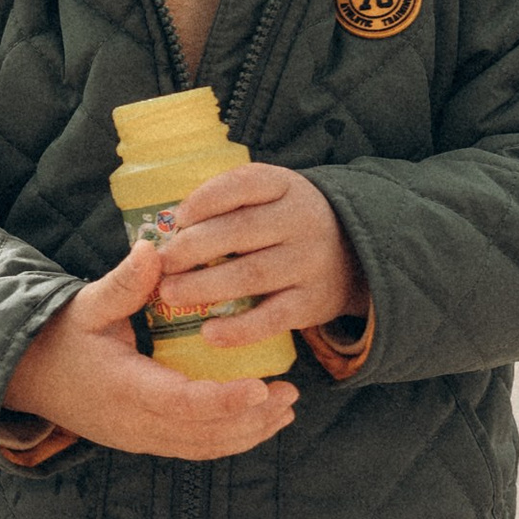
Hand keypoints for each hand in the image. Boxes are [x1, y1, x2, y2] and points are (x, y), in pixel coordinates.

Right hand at [4, 240, 298, 460]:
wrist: (25, 376)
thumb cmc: (59, 336)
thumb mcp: (87, 305)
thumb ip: (123, 282)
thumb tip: (154, 248)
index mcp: (124, 388)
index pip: (183, 403)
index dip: (225, 400)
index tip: (261, 387)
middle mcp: (135, 423)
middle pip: (205, 434)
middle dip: (252, 418)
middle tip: (290, 392)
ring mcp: (139, 438)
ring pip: (203, 446)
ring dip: (248, 432)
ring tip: (285, 409)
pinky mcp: (143, 441)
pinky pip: (193, 448)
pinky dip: (229, 439)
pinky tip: (256, 422)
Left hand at [151, 164, 362, 345]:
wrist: (355, 255)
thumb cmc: (286, 224)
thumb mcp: (270, 197)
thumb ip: (229, 202)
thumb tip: (168, 224)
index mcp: (284, 186)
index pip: (243, 185)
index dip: (206, 200)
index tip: (177, 218)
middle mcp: (301, 221)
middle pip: (240, 231)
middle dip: (194, 247)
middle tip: (163, 262)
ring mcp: (309, 262)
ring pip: (251, 275)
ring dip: (205, 286)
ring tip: (170, 294)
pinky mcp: (312, 302)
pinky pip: (272, 317)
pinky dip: (239, 328)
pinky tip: (209, 333)